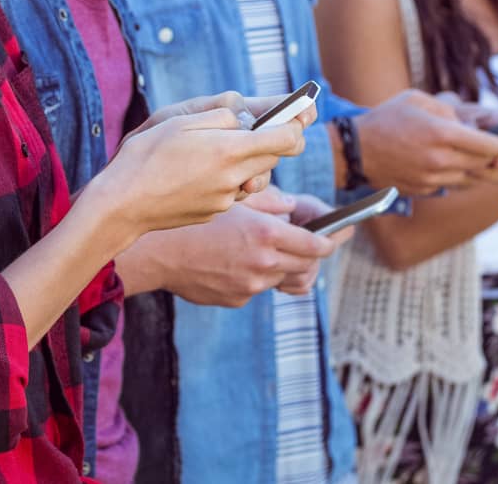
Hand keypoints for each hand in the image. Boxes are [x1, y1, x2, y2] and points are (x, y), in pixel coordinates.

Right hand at [91, 105, 304, 236]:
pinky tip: (201, 173)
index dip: (296, 123)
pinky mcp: (214, 213)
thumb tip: (248, 118)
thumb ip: (221, 116)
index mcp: (229, 150)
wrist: (121, 204)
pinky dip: (228, 179)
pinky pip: (234, 192)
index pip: (288, 138)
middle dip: (271, 140)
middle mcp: (234, 178)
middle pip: (275, 157)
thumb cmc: (145, 156)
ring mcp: (225, 200)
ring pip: (255, 176)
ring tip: (218, 151)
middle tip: (252, 127)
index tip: (299, 112)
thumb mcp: (181, 120)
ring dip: (249, 162)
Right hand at [124, 187, 339, 305]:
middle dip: (315, 255)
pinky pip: (259, 287)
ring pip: (284, 278)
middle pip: (308, 267)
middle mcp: (264, 264)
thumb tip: (292, 208)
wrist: (156, 252)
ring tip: (276, 248)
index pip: (318, 245)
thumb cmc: (194, 217)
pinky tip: (241, 258)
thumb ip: (271, 202)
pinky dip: (260, 273)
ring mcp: (250, 286)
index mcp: (267, 235)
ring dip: (287, 264)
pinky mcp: (236, 299)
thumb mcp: (235, 199)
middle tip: (315, 241)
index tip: (341, 234)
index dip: (333, 240)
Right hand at [355, 90, 497, 195]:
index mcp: (440, 134)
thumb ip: (449, 110)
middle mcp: (440, 160)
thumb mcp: (418, 100)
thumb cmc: (386, 119)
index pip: (488, 145)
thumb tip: (473, 125)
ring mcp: (432, 178)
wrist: (355, 151)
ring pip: (472, 178)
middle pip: (485, 164)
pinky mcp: (425, 190)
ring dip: (488, 171)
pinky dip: (464, 176)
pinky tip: (468, 167)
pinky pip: (453, 183)